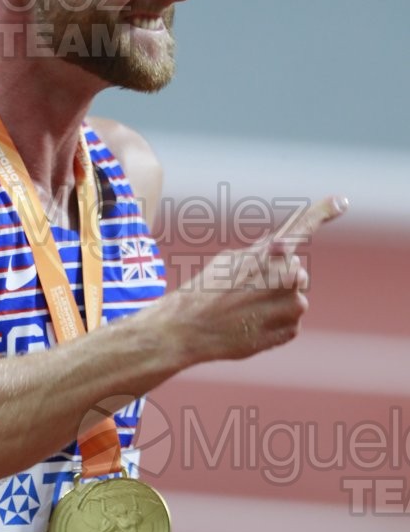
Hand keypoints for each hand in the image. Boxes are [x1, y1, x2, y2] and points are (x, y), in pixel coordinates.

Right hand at [180, 195, 347, 362]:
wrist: (190, 329)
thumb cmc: (204, 290)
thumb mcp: (230, 260)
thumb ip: (261, 253)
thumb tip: (280, 250)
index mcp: (271, 253)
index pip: (301, 228)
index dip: (323, 211)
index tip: (342, 201)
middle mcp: (288, 277)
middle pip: (294, 272)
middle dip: (277, 278)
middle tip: (245, 290)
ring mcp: (293, 306)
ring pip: (293, 298)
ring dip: (276, 302)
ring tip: (245, 309)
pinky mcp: (292, 330)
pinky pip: (289, 321)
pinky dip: (273, 323)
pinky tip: (251, 325)